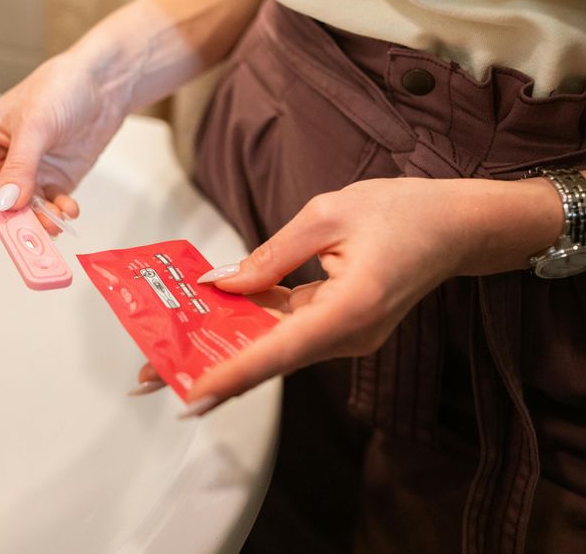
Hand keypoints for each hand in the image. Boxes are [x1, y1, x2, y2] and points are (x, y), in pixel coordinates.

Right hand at [0, 51, 124, 232]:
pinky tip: (69, 208)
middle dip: (13, 221)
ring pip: (20, 214)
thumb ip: (19, 167)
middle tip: (32, 229)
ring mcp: (23, 175)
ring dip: (37, 223)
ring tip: (55, 220)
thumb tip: (6, 202)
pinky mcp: (50, 182)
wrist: (102, 84)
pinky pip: (47, 209)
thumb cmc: (59, 87)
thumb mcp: (34, 125)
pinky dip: (57, 214)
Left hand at [170, 176, 562, 415]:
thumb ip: (271, 254)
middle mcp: (347, 334)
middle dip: (207, 369)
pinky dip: (248, 328)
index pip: (278, 350)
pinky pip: (287, 330)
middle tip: (148, 375)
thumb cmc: (401, 211)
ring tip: (166, 352)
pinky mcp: (340, 326)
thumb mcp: (327, 214)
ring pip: (272, 347)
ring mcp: (345, 335)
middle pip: (266, 358)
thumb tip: (223, 285)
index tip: (189, 395)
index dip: (230, 374)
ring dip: (221, 350)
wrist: (457, 225)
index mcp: (350, 308)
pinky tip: (209, 323)